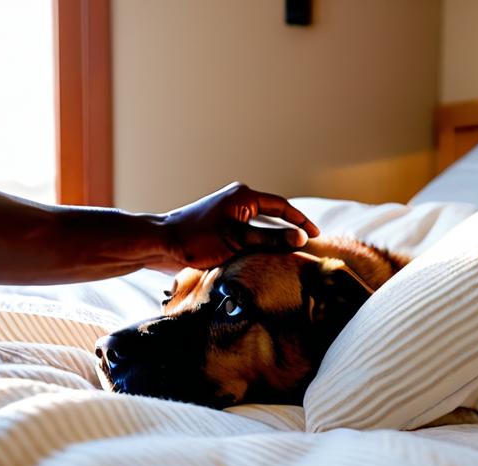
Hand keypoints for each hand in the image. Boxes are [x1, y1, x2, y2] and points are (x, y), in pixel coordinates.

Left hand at [159, 182, 319, 271]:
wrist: (161, 244)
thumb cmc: (196, 240)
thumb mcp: (238, 241)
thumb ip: (270, 239)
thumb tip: (300, 238)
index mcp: (243, 196)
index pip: (282, 206)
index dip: (301, 220)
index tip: (316, 235)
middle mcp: (237, 200)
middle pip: (272, 214)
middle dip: (290, 229)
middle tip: (307, 245)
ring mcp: (227, 213)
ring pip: (259, 225)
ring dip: (273, 238)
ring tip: (289, 254)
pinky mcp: (219, 226)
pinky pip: (247, 232)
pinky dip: (258, 243)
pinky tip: (264, 257)